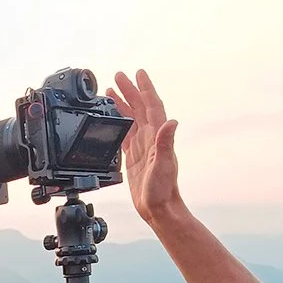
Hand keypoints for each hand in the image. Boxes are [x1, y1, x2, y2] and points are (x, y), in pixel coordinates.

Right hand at [107, 69, 180, 223]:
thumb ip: (166, 143)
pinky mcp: (134, 156)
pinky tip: (112, 118)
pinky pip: (124, 134)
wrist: (158, 208)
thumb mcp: (164, 165)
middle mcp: (151, 138)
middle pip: (138, 107)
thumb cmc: (162, 189)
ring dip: (122, 104)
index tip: (138, 74)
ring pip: (130, 118)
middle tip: (118, 76)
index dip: (145, 89)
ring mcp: (142, 146)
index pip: (151, 106)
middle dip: (129, 90)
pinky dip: (118, 123)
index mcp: (157, 136)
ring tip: (111, 92)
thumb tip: (172, 122)